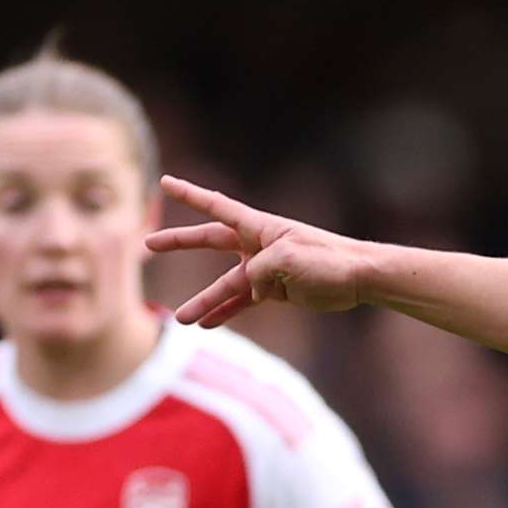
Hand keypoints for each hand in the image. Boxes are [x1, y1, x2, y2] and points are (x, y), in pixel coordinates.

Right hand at [146, 177, 378, 326]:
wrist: (358, 278)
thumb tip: (249, 290)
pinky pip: (244, 302)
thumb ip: (257, 272)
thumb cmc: (327, 259)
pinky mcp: (276, 290)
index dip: (189, 195)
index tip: (165, 182)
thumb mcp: (286, 260)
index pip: (216, 207)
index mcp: (259, 227)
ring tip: (180, 319)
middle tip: (148, 245)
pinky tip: (208, 325)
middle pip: (210, 241)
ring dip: (204, 300)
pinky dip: (228, 313)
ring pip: (225, 285)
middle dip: (180, 242)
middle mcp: (257, 244)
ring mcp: (265, 268)